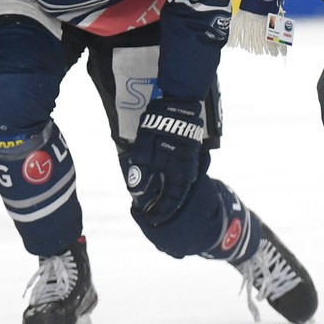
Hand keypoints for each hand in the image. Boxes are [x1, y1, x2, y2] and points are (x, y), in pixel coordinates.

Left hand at [124, 97, 205, 223]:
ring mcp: (187, 161)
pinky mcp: (185, 153)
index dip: (160, 212)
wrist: (176, 105)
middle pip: (176, 195)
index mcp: (180, 173)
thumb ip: (141, 172)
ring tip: (153, 200)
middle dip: (163, 205)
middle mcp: (187, 171)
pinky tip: (160, 181)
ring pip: (177, 184)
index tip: (150, 219)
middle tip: (150, 212)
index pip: (172, 201)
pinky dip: (169, 181)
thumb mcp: (144, 150)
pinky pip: (178, 173)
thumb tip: (136, 191)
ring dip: (166, 193)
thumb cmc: (158, 127)